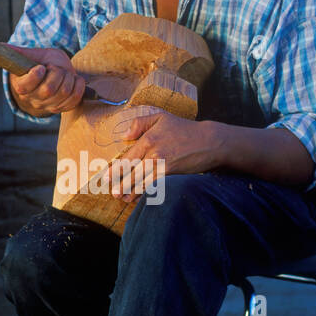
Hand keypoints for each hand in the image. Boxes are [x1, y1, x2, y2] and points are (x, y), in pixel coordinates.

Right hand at [7, 46, 86, 115]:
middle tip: (55, 67)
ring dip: (68, 78)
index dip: (35, 76)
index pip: (25, 86)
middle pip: (48, 90)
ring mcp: (49, 106)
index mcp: (22, 87)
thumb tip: (1, 46)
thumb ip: (17, 52)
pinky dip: (78, 86)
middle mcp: (34, 100)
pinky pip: (74, 99)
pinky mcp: (63, 107)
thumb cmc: (40, 64)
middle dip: (56, 73)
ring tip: (65, 73)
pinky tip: (75, 79)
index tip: (41, 67)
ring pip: (63, 93)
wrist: (53, 78)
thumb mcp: (29, 57)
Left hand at [99, 110, 219, 198]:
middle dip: (120, 185)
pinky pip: (153, 186)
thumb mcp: (161, 117)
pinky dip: (145, 193)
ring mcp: (162, 165)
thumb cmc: (184, 128)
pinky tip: (138, 197)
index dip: (115, 170)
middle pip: (131, 173)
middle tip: (113, 193)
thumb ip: (140, 123)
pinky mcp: (171, 174)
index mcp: (148, 139)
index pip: (127, 158)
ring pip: (141, 182)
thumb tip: (124, 136)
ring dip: (130, 192)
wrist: (208, 141)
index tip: (106, 178)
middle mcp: (153, 153)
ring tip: (122, 198)